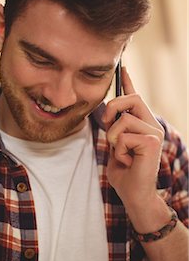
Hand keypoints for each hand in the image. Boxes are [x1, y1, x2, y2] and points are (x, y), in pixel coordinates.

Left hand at [102, 67, 164, 208]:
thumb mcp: (115, 145)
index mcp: (141, 124)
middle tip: (107, 123)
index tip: (123, 67)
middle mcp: (151, 124)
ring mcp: (154, 132)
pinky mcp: (152, 141)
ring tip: (122, 154)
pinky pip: (123, 136)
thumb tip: (109, 112)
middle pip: (131, 99)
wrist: (133, 194)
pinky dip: (118, 150)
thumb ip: (114, 128)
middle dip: (113, 107)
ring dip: (113, 139)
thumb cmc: (124, 172)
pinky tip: (128, 161)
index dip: (128, 81)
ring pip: (122, 120)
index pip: (135, 98)